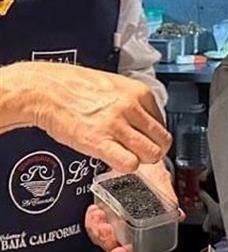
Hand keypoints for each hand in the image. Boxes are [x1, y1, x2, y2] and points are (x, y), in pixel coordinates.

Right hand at [7, 61, 170, 172]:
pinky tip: (115, 160)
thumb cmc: (71, 87)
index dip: (152, 134)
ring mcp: (116, 125)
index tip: (143, 137)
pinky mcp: (99, 141)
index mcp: (139, 92)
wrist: (41, 90)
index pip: (162, 122)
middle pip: (162, 141)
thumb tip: (147, 121)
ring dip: (142, 160)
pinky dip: (126, 166)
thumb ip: (133, 102)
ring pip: (151, 154)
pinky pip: (129, 163)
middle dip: (153, 150)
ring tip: (127, 156)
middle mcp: (131, 107)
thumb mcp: (113, 85)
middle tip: (140, 152)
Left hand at [86, 162, 183, 251]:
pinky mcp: (103, 212)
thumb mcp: (161, 184)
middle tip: (105, 226)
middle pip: (115, 243)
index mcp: (147, 225)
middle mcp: (131, 226)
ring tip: (99, 214)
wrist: (135, 158)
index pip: (136, 248)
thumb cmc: (151, 171)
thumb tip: (179, 215)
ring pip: (102, 235)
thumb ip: (169, 202)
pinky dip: (92, 218)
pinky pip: (94, 223)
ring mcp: (115, 219)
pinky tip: (96, 209)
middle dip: (107, 237)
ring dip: (97, 227)